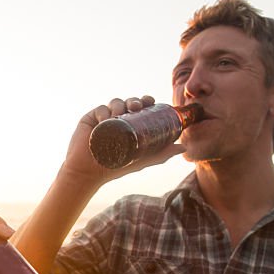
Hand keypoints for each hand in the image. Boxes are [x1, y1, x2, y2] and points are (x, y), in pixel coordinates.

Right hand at [61, 95, 186, 185]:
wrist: (89, 173)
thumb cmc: (116, 168)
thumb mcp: (142, 160)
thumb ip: (162, 154)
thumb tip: (184, 148)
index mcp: (130, 124)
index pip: (140, 107)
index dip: (145, 100)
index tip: (150, 100)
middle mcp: (118, 119)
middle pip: (128, 102)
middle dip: (134, 100)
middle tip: (137, 106)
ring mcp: (104, 118)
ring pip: (115, 103)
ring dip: (120, 104)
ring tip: (120, 115)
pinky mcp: (89, 119)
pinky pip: (99, 109)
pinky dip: (104, 111)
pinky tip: (106, 119)